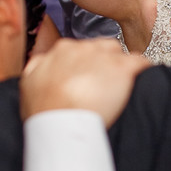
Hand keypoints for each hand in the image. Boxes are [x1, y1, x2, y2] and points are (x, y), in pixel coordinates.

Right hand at [20, 38, 147, 126]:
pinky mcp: (123, 68)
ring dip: (121, 68)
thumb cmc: (44, 109)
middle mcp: (84, 48)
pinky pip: (140, 62)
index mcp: (62, 50)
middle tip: (103, 86)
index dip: (87, 65)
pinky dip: (142, 70)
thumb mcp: (29, 81)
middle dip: (105, 65)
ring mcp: (104, 57)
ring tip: (120, 88)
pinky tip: (142, 80)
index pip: (82, 50)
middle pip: (102, 49)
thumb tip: (44, 58)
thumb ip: (38, 64)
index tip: (88, 78)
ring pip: (120, 54)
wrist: (58, 122)